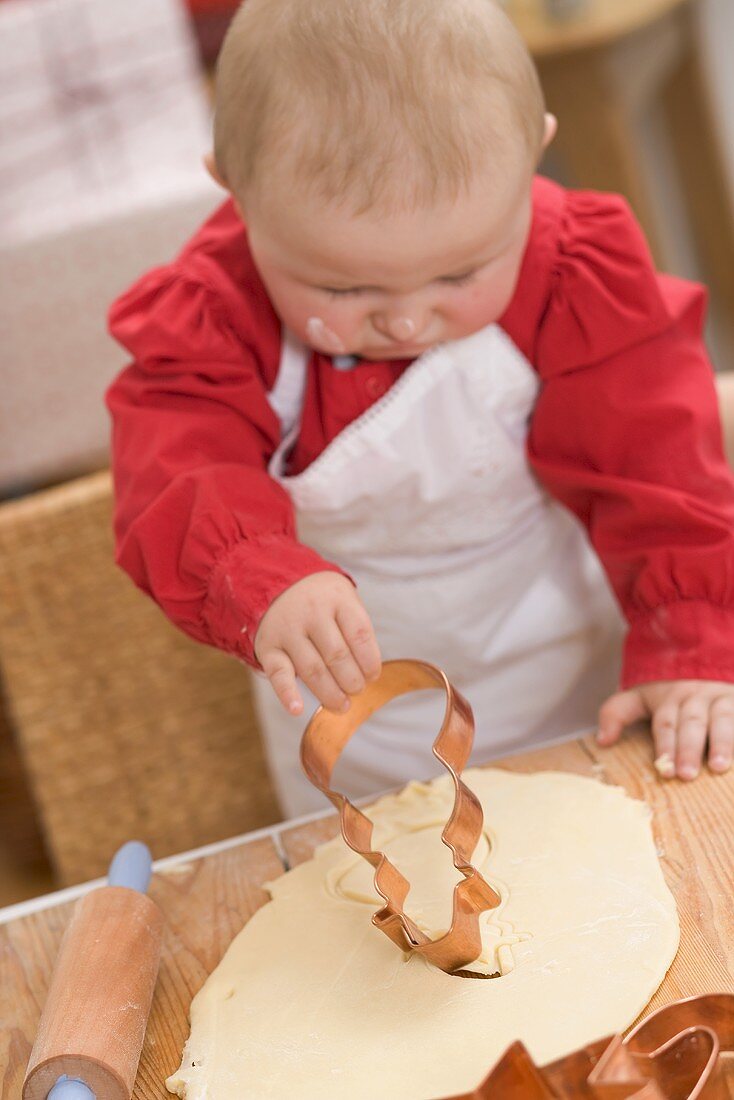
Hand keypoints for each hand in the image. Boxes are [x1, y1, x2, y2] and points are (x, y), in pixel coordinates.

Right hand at [254, 572, 381, 715]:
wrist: (278, 584)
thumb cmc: (322, 602)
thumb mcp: (344, 600)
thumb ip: (355, 631)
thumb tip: (366, 675)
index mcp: (337, 598)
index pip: (360, 634)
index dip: (370, 662)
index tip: (373, 676)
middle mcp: (312, 611)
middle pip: (337, 655)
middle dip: (352, 681)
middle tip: (356, 690)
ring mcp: (287, 629)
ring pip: (313, 669)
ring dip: (330, 693)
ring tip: (341, 705)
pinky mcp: (268, 646)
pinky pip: (278, 673)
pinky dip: (287, 694)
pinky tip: (297, 710)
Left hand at [598, 680, 733, 779]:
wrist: (702, 654)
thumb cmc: (669, 689)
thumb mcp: (640, 695)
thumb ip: (617, 713)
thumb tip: (602, 741)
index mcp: (669, 699)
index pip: (665, 724)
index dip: (665, 747)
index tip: (665, 770)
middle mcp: (696, 698)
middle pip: (691, 724)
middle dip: (688, 749)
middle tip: (687, 775)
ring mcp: (722, 698)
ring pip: (723, 719)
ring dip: (722, 743)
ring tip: (719, 767)